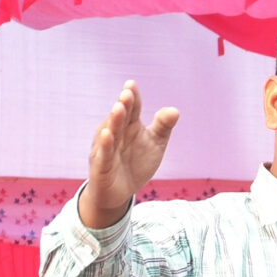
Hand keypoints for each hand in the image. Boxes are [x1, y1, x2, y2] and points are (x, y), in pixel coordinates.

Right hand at [78, 80, 179, 228]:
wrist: (121, 192)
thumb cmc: (136, 162)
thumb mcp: (155, 144)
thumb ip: (163, 127)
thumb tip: (175, 110)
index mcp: (129, 126)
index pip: (132, 109)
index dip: (132, 97)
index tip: (131, 84)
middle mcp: (116, 134)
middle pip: (120, 118)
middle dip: (123, 106)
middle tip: (126, 94)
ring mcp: (106, 149)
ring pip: (110, 133)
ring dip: (113, 121)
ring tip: (118, 108)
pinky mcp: (101, 166)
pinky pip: (103, 154)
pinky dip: (105, 145)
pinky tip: (107, 135)